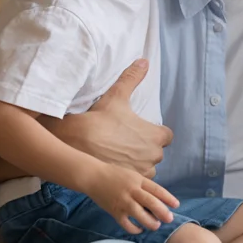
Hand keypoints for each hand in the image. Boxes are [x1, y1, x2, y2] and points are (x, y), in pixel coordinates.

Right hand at [45, 59, 173, 177]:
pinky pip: (136, 179)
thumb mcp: (116, 96)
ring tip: (121, 154)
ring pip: (147, 167)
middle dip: (145, 148)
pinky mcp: (129, 181)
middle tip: (127, 141)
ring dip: (138, 162)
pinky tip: (115, 164)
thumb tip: (144, 61)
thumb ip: (132, 78)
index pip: (167, 136)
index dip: (156, 133)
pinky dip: (129, 173)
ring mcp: (142, 171)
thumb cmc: (99, 119)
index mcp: (156, 136)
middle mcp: (154, 156)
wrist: (76, 143)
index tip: (142, 131)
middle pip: (156, 152)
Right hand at [83, 163, 179, 233]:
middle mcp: (132, 191)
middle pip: (151, 202)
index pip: (157, 190)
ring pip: (139, 215)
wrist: (93, 176)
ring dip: (150, 222)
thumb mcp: (133, 175)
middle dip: (162, 212)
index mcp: (138, 180)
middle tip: (169, 219)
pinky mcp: (114, 211)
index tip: (176, 205)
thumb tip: (159, 198)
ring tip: (156, 226)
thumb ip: (144, 185)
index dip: (168, 198)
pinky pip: (126, 224)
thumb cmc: (115, 175)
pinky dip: (134, 229)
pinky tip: (139, 229)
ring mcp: (123, 202)